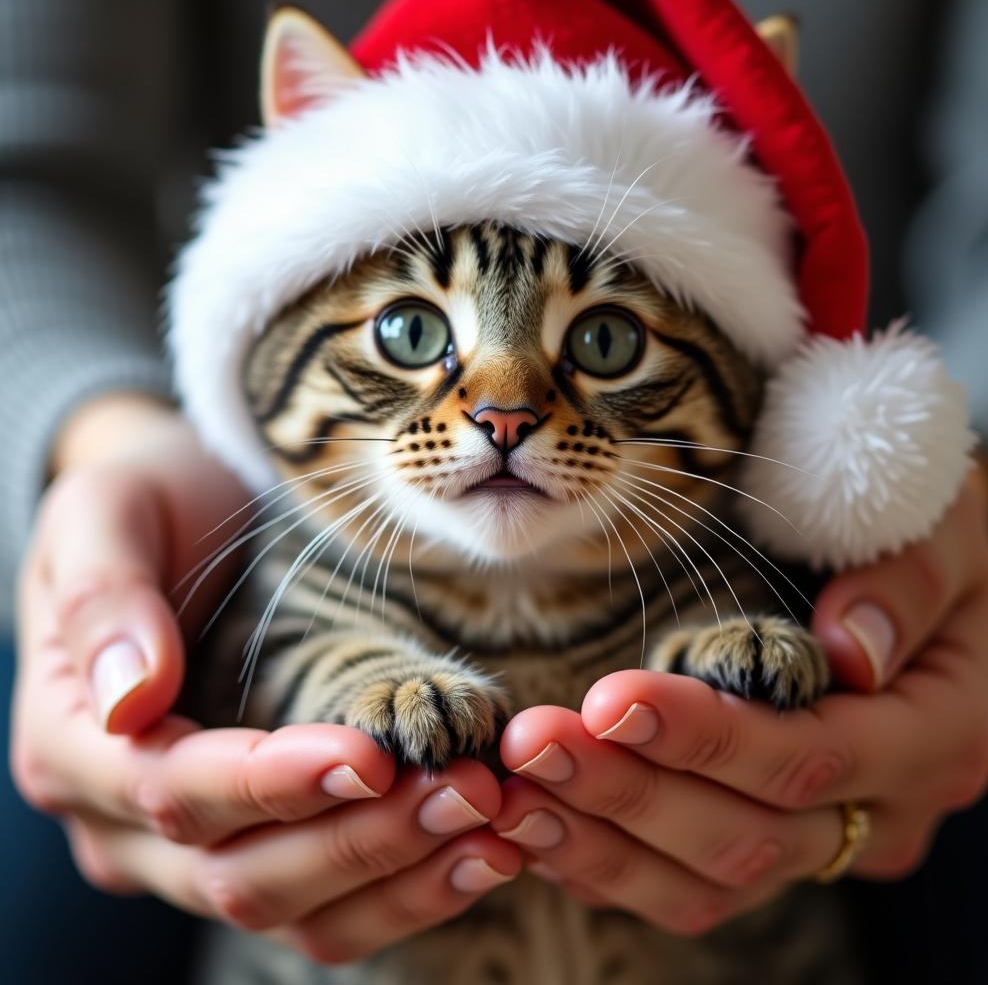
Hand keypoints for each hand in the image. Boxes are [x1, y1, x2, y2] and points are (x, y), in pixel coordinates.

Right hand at [11, 395, 518, 961]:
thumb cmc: (149, 502)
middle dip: (359, 839)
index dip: (271, 784)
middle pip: (239, 873)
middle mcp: (123, 822)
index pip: (173, 791)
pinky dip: (403, 893)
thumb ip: (104, 598)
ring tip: (488, 822)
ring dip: (397, 876)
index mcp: (72, 745)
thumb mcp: (104, 513)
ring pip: (290, 912)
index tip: (369, 755)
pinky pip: (325, 909)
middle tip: (465, 789)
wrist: (194, 508)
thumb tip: (130, 701)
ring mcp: (190, 847)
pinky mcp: (258, 843)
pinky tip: (478, 853)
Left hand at [492, 474, 987, 933]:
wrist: (908, 575)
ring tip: (512, 794)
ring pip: (705, 883)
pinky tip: (534, 827)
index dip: (707, 737)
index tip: (608, 697)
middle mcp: (883, 816)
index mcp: (936, 739)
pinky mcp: (766, 847)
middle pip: (746, 836)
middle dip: (628, 792)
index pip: (811, 757)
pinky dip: (604, 865)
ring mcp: (822, 844)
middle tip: (532, 741)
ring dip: (599, 843)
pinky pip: (681, 885)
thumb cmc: (918, 539)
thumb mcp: (937, 537)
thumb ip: (904, 586)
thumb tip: (853, 652)